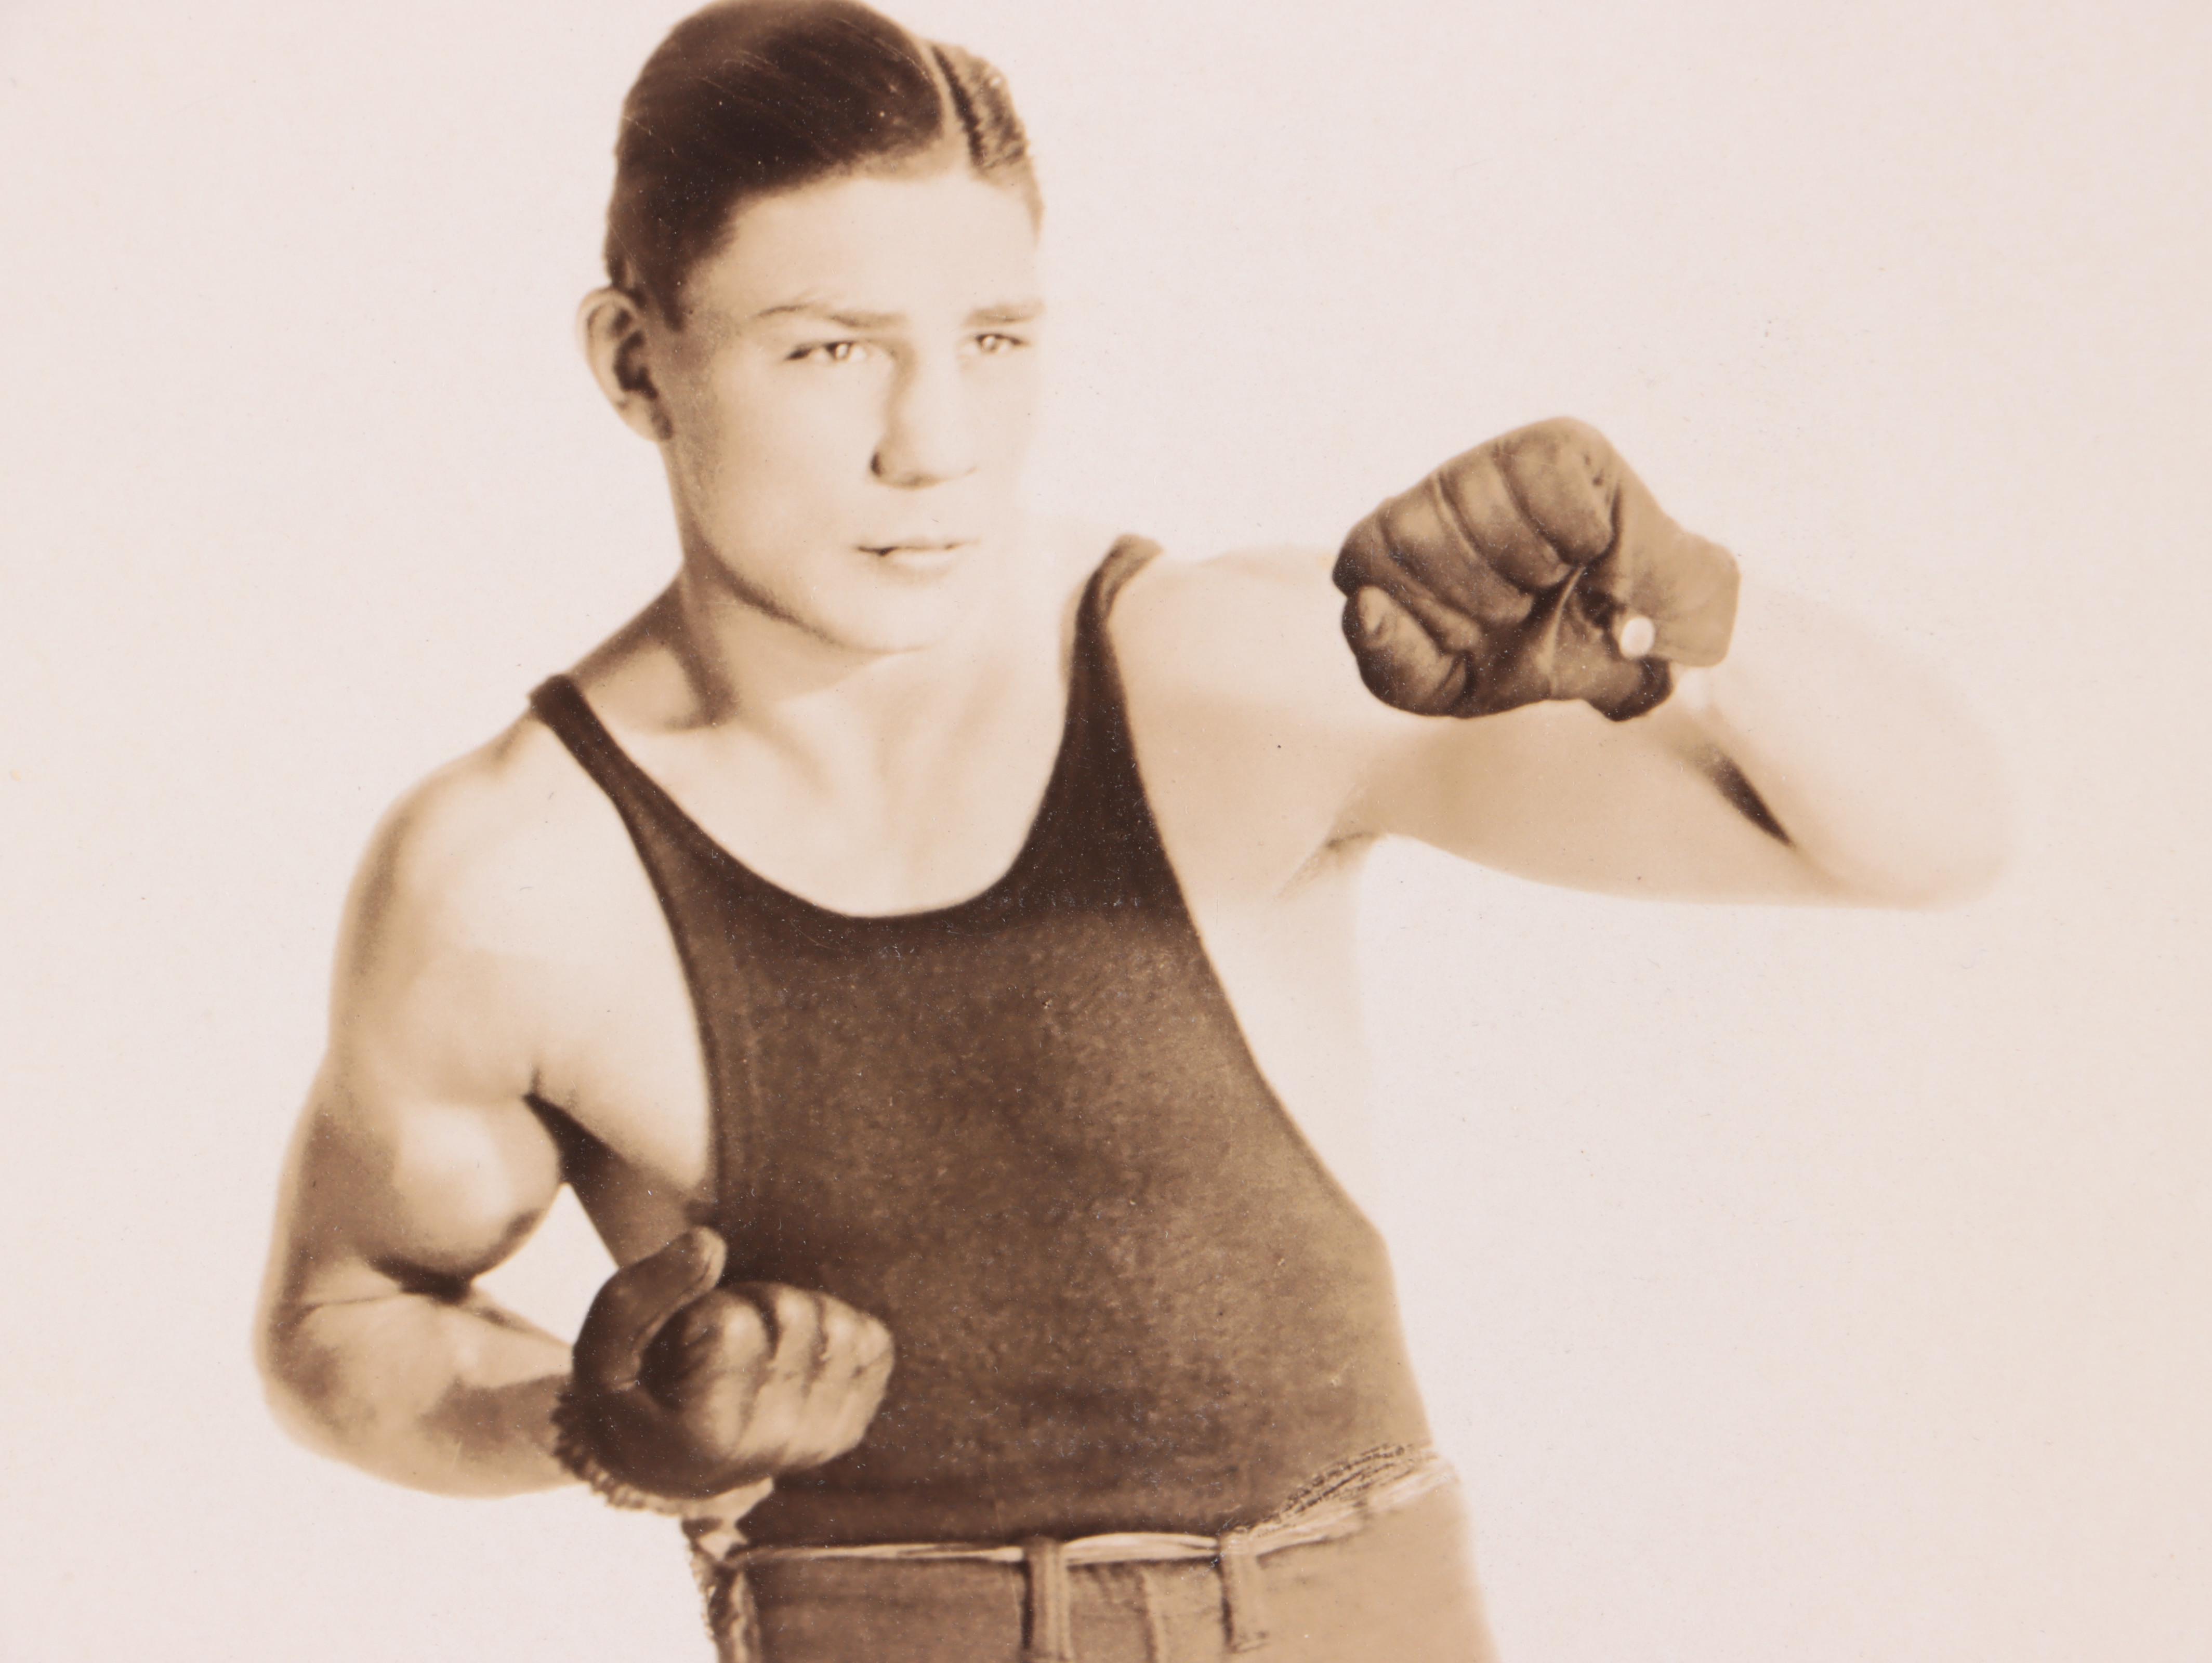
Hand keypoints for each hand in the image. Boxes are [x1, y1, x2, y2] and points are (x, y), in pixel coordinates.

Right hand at [558, 1228, 893, 1503]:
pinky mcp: (848, 1428)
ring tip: (755, 1345)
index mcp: (705, 1439)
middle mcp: (772, 1448)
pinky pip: (872, 1343)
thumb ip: (642, 1293)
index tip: (681, 1342)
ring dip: (796, 1316)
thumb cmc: (632, 1393)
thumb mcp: (604, 1348)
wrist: (664, 1463)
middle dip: (752, 1302)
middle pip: (792, 1313)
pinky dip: (836, 1332)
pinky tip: (793, 1355)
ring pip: (840, 1325)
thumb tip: (710, 1243)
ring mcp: (817, 1440)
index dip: (703, 1309)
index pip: (732, 1324)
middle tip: (719, 1336)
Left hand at [1332, 418, 1738, 720]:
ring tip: (1548, 579)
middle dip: (1479, 598)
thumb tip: (1363, 608)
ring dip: (1534, 571)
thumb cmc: (1526, 657)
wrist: (1625, 649)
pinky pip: (1556, 496)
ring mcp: (1491, 459)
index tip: (1465, 635)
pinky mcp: (1557, 443)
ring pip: (1490, 516)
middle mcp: (1429, 491)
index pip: (1362, 561)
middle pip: (1418, 536)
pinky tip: (1585, 548)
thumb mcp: (1449, 685)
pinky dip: (1581, 541)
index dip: (1422, 612)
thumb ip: (1391, 662)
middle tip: (1516, 609)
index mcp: (1386, 545)